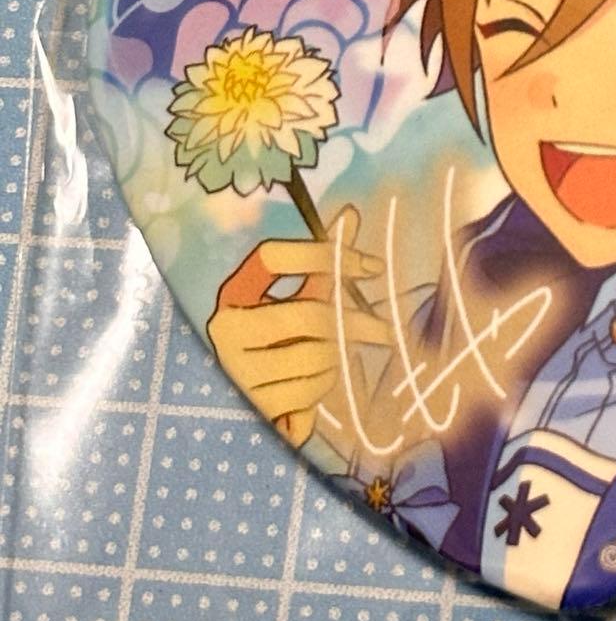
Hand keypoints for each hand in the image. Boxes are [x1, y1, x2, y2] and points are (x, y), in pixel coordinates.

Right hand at [208, 206, 387, 446]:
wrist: (244, 406)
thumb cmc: (277, 341)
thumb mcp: (293, 299)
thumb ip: (321, 263)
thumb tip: (351, 213)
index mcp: (232, 293)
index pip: (271, 256)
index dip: (322, 254)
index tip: (372, 267)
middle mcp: (226, 328)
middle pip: (310, 313)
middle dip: (357, 320)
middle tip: (385, 328)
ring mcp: (236, 370)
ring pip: (319, 353)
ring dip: (338, 355)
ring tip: (331, 357)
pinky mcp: (255, 406)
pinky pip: (314, 387)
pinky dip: (326, 383)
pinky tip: (316, 382)